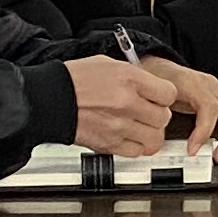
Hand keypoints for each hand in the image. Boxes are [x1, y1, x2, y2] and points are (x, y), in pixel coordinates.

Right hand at [67, 53, 183, 153]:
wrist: (48, 100)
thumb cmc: (73, 80)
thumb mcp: (108, 65)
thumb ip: (134, 76)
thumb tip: (151, 85)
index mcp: (128, 79)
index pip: (169, 94)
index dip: (165, 96)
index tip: (159, 97)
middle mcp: (126, 103)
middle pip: (164, 117)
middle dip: (158, 114)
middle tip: (147, 111)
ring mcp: (118, 126)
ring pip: (155, 138)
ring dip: (150, 133)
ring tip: (140, 126)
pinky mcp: (109, 144)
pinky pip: (137, 152)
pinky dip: (136, 146)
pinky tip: (128, 136)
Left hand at [161, 66, 217, 153]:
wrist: (158, 66)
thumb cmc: (155, 78)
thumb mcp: (151, 95)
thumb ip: (157, 115)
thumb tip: (157, 141)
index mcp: (193, 83)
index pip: (209, 107)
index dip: (204, 132)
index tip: (192, 150)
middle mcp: (212, 86)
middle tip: (217, 156)